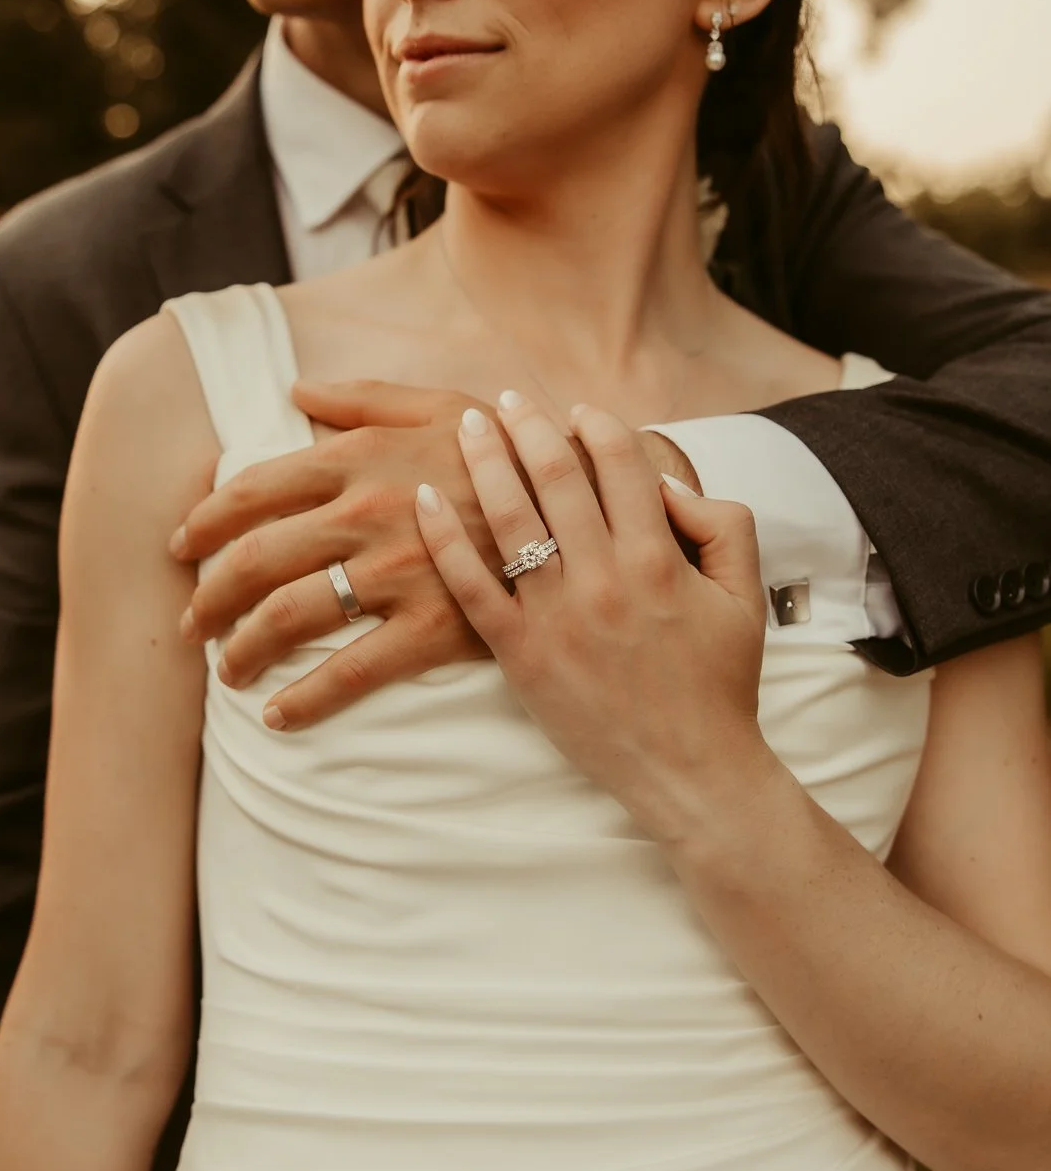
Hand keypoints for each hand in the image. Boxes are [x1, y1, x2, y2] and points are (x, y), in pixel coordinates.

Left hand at [172, 379, 498, 730]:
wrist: (591, 503)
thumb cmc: (514, 452)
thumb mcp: (444, 404)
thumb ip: (366, 399)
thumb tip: (299, 394)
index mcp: (360, 457)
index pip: (254, 490)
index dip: (205, 521)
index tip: (181, 545)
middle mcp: (364, 513)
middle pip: (255, 560)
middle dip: (209, 597)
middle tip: (191, 624)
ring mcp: (396, 572)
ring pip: (289, 615)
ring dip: (242, 649)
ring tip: (225, 673)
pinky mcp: (433, 626)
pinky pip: (350, 671)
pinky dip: (303, 699)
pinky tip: (277, 716)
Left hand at [415, 392, 774, 848]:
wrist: (692, 771)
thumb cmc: (720, 684)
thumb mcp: (746, 596)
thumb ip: (722, 525)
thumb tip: (665, 485)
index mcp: (658, 558)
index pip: (619, 464)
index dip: (597, 426)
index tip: (578, 409)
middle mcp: (603, 577)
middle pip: (555, 476)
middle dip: (529, 426)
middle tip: (507, 399)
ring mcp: (556, 615)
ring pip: (509, 517)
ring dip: (485, 461)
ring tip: (468, 425)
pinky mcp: (520, 654)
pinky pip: (471, 586)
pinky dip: (444, 539)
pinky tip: (424, 500)